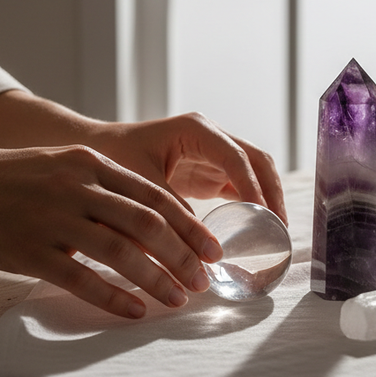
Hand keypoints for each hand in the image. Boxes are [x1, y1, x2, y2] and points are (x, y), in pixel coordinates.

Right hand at [0, 144, 221, 318]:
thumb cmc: (10, 181)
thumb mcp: (64, 167)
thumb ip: (106, 189)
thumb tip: (156, 224)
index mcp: (91, 164)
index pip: (156, 196)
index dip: (190, 226)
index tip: (213, 249)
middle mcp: (77, 187)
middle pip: (148, 224)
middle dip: (183, 256)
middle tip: (203, 280)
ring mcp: (52, 218)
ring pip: (121, 252)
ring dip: (156, 279)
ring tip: (178, 299)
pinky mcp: (28, 250)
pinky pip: (80, 278)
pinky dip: (113, 296)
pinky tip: (135, 311)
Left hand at [90, 112, 286, 224]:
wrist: (95, 151)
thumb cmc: (112, 157)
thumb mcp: (140, 183)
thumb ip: (169, 210)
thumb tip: (198, 246)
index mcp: (196, 130)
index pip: (236, 157)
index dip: (253, 187)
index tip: (264, 215)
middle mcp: (211, 137)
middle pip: (256, 160)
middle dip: (272, 190)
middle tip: (279, 225)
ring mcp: (213, 154)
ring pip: (254, 172)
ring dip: (268, 197)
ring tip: (276, 229)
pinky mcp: (210, 172)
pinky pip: (240, 186)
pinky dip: (253, 204)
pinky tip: (258, 227)